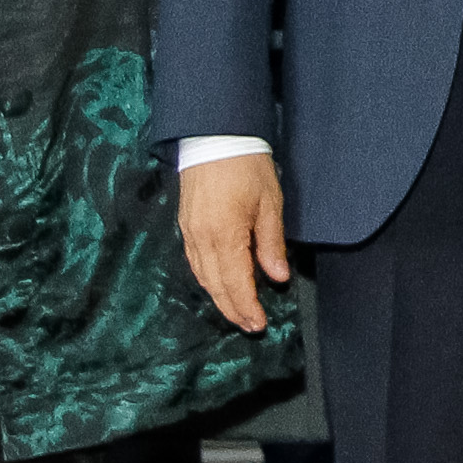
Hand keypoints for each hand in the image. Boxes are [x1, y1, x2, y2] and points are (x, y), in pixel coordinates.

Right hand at [179, 153, 289, 333]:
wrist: (215, 137)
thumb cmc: (248, 167)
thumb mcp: (270, 203)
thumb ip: (271, 243)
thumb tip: (276, 277)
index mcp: (225, 235)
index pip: (235, 282)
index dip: (247, 306)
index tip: (258, 324)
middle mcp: (201, 239)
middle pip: (215, 285)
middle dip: (233, 309)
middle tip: (250, 326)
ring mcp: (189, 233)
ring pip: (202, 276)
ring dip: (219, 297)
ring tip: (237, 312)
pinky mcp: (185, 225)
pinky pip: (194, 262)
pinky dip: (207, 279)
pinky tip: (218, 285)